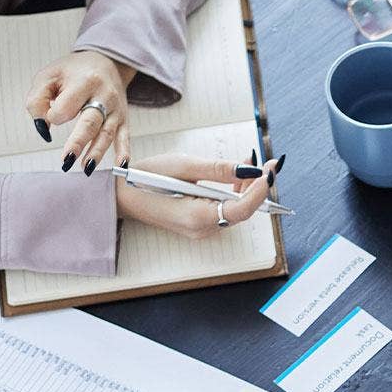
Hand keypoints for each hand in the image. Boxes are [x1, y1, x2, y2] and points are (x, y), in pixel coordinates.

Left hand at [27, 49, 135, 174]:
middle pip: (90, 122)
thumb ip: (37, 99)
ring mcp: (115, 109)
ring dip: (96, 152)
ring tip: (86, 168)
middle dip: (78, 142)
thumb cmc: (74, 71)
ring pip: (106, 133)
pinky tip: (121, 166)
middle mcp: (104, 95)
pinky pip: (124, 138)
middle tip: (66, 160)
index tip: (50, 115)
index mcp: (84, 81)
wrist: (106, 63)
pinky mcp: (123, 120)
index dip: (53, 115)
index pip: (66, 106)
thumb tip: (42, 127)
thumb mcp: (49, 76)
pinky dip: (124, 152)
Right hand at [113, 153, 274, 239]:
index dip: (260, 191)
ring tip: (250, 163)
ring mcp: (201, 229)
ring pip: (235, 210)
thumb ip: (218, 170)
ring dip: (246, 188)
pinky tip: (234, 176)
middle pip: (242, 210)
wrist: (121, 194)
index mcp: (197, 217)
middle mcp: (202, 229)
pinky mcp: (200, 224)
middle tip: (266, 162)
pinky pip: (224, 210)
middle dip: (256, 186)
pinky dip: (233, 194)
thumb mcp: (183, 166)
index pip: (241, 210)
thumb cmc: (146, 178)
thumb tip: (249, 171)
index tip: (270, 171)